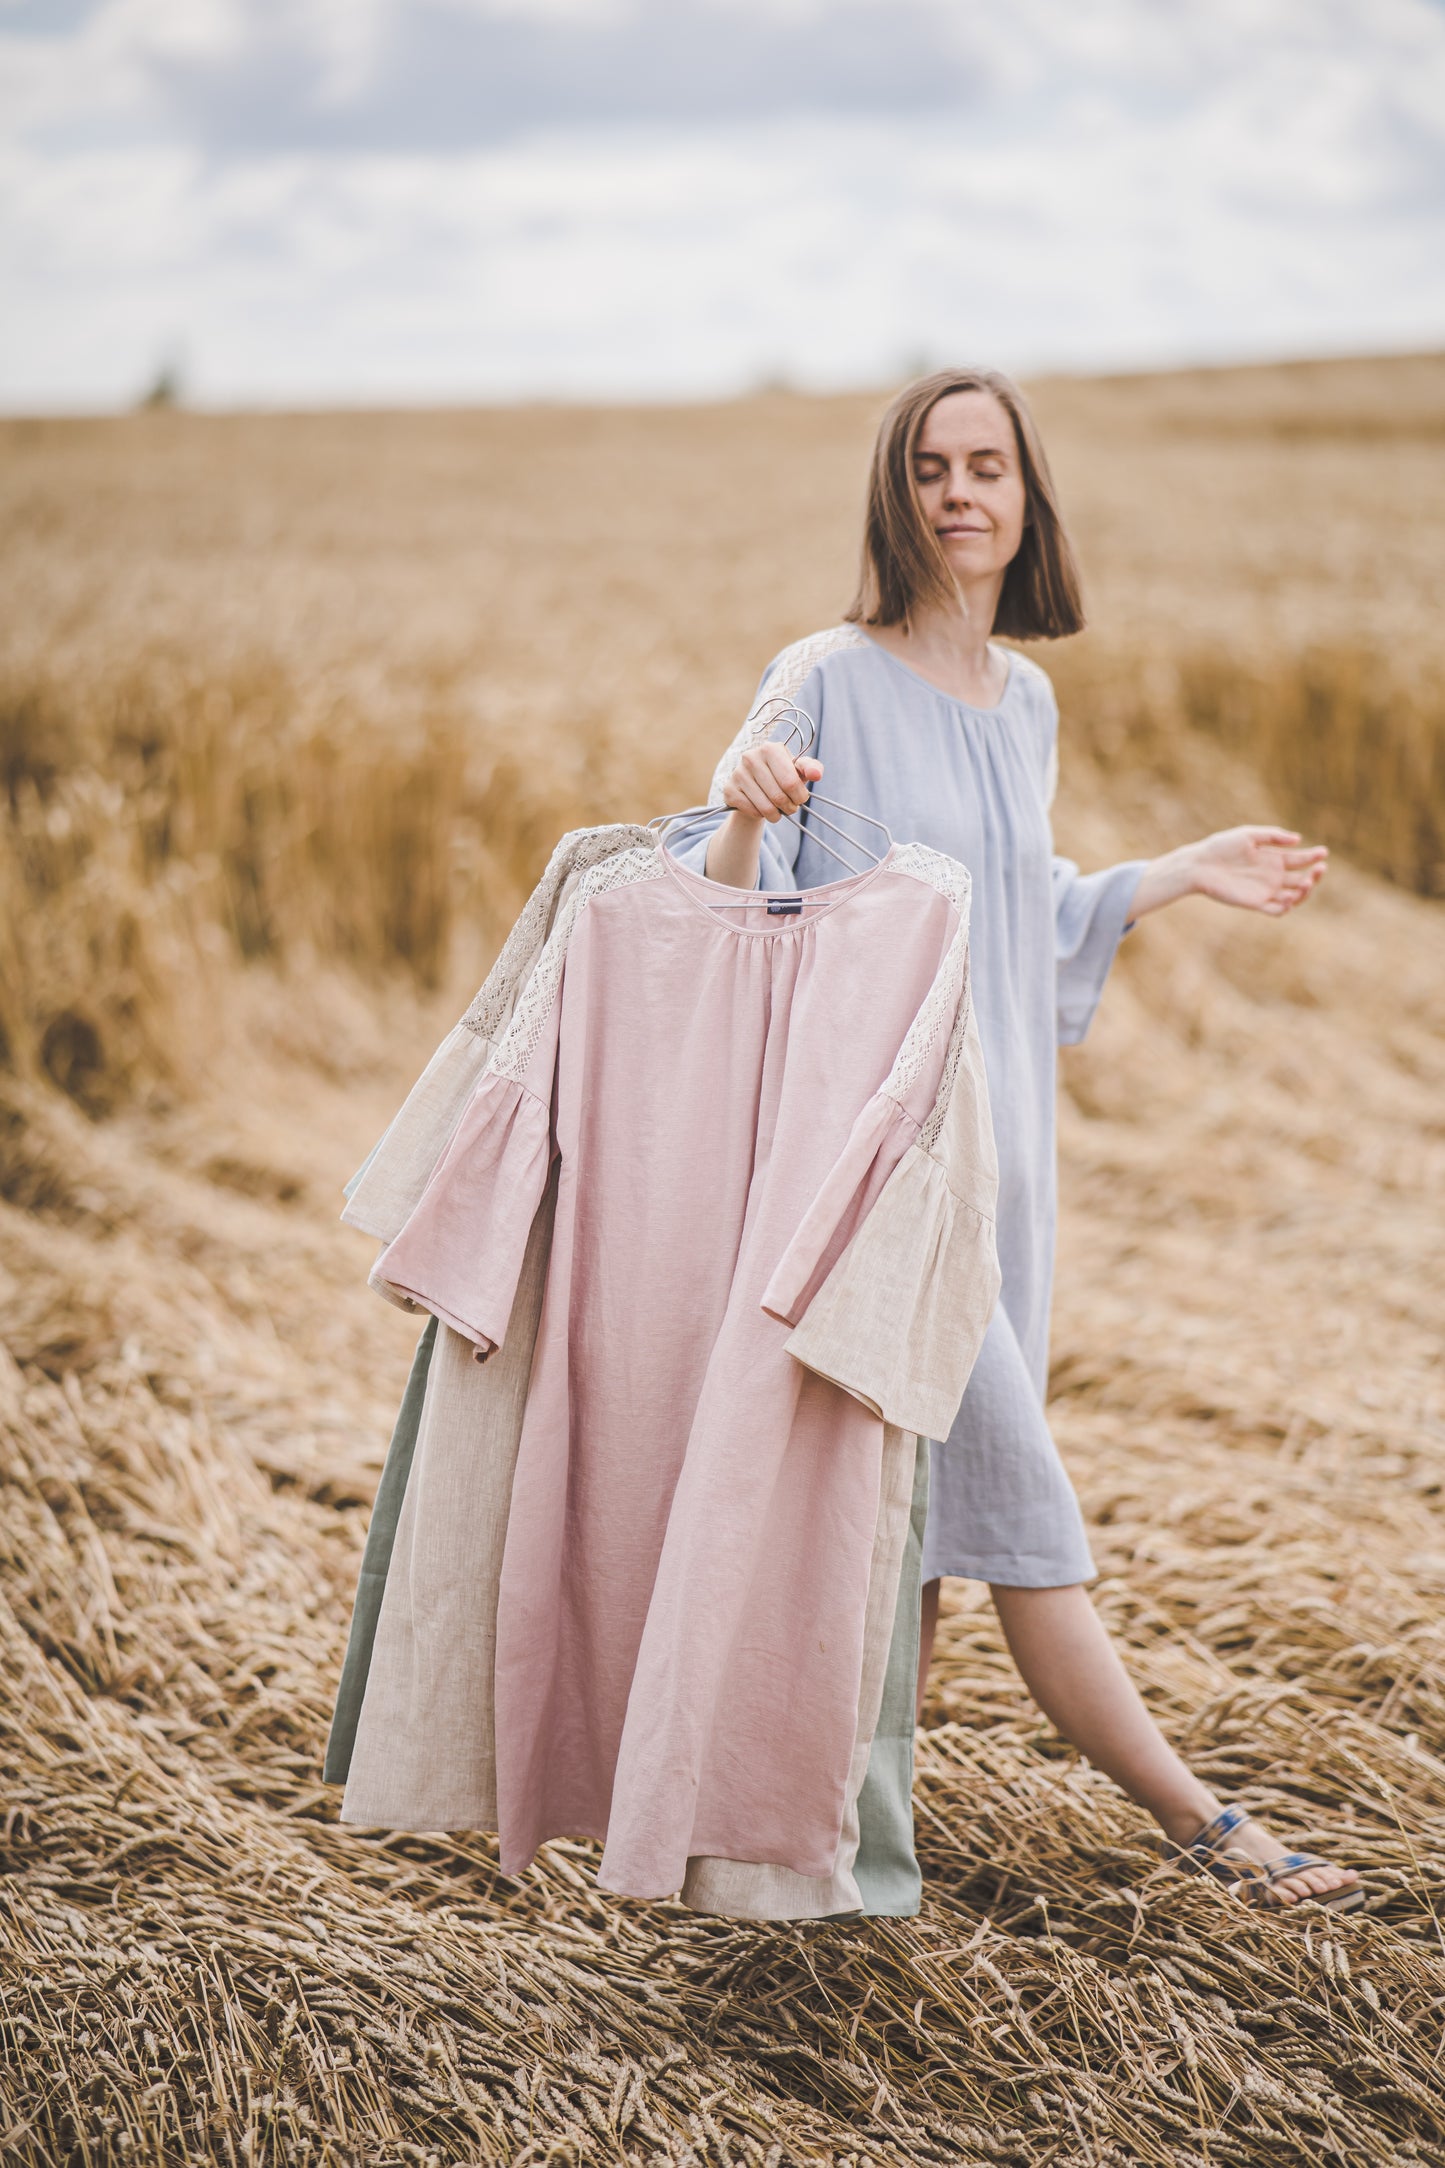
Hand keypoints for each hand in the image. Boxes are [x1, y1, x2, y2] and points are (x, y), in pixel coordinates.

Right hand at [721, 744, 822, 824]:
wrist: (755, 786)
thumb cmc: (781, 776)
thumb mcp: (798, 771)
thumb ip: (812, 769)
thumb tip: (816, 775)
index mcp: (770, 749)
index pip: (790, 782)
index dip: (800, 796)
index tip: (801, 798)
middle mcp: (751, 757)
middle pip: (779, 796)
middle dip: (790, 807)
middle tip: (791, 807)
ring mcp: (738, 773)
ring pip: (765, 807)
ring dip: (776, 815)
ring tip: (778, 811)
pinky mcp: (729, 789)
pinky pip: (752, 811)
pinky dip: (760, 815)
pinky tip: (761, 808)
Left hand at [1132, 827, 1328, 918]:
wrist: (1200, 865)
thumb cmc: (1221, 847)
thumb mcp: (1248, 835)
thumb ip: (1273, 836)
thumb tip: (1298, 839)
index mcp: (1273, 859)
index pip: (1299, 860)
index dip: (1313, 857)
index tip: (1323, 852)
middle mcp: (1272, 877)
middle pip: (1301, 879)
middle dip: (1314, 875)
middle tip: (1320, 868)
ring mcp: (1265, 891)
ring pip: (1294, 896)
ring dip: (1304, 891)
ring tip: (1306, 881)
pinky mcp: (1256, 903)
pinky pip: (1277, 910)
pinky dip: (1287, 906)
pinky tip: (1290, 896)